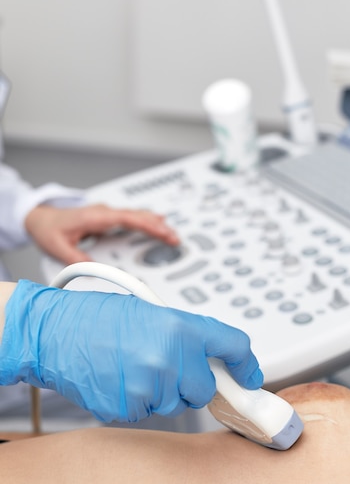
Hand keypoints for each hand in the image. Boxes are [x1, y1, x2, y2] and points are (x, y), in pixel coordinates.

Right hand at [0, 280, 262, 421]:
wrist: (54, 332)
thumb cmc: (96, 318)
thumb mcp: (151, 312)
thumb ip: (186, 336)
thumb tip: (210, 358)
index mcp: (181, 327)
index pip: (234, 346)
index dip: (246, 365)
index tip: (249, 377)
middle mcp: (171, 357)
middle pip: (203, 388)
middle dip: (189, 382)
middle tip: (162, 366)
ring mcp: (150, 386)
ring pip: (173, 403)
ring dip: (159, 392)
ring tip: (130, 367)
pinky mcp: (129, 408)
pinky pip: (146, 412)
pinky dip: (136, 401)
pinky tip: (118, 380)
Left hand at [25, 204, 179, 264]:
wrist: (39, 218)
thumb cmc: (48, 229)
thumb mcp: (58, 247)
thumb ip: (76, 258)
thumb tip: (94, 270)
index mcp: (95, 217)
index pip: (127, 218)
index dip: (146, 224)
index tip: (161, 230)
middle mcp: (104, 213)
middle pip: (137, 216)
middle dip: (158, 226)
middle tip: (174, 237)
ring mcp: (107, 214)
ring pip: (137, 215)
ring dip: (155, 223)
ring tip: (172, 234)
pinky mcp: (108, 219)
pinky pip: (132, 218)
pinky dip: (147, 222)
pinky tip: (158, 223)